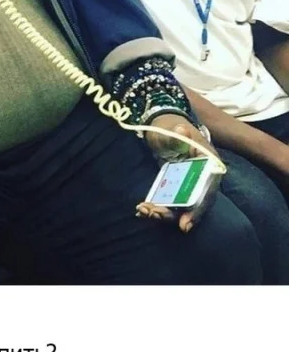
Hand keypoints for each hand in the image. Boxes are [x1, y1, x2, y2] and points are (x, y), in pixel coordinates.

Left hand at [137, 114, 220, 233]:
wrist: (161, 126)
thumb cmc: (169, 126)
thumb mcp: (172, 129)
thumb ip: (177, 133)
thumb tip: (181, 131)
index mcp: (209, 163)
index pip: (207, 191)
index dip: (197, 210)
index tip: (184, 225)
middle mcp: (204, 176)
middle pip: (194, 203)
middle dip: (175, 214)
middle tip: (154, 215)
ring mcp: (191, 182)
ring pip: (182, 205)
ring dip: (164, 212)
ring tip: (143, 210)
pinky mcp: (179, 186)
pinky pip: (172, 202)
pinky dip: (159, 207)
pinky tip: (142, 209)